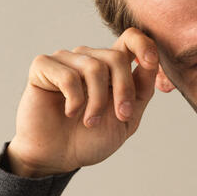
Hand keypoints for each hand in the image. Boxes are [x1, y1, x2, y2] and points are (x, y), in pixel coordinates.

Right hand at [5, 28, 158, 176]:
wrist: (59, 157)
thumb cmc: (91, 138)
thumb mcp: (127, 119)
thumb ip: (141, 90)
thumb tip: (152, 62)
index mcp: (110, 67)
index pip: (130, 39)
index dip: (144, 45)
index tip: (151, 63)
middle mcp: (88, 58)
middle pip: (116, 58)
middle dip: (124, 91)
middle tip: (121, 117)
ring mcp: (65, 60)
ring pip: (94, 67)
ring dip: (98, 102)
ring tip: (90, 122)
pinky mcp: (43, 66)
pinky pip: (68, 76)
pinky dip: (74, 100)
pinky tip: (69, 113)